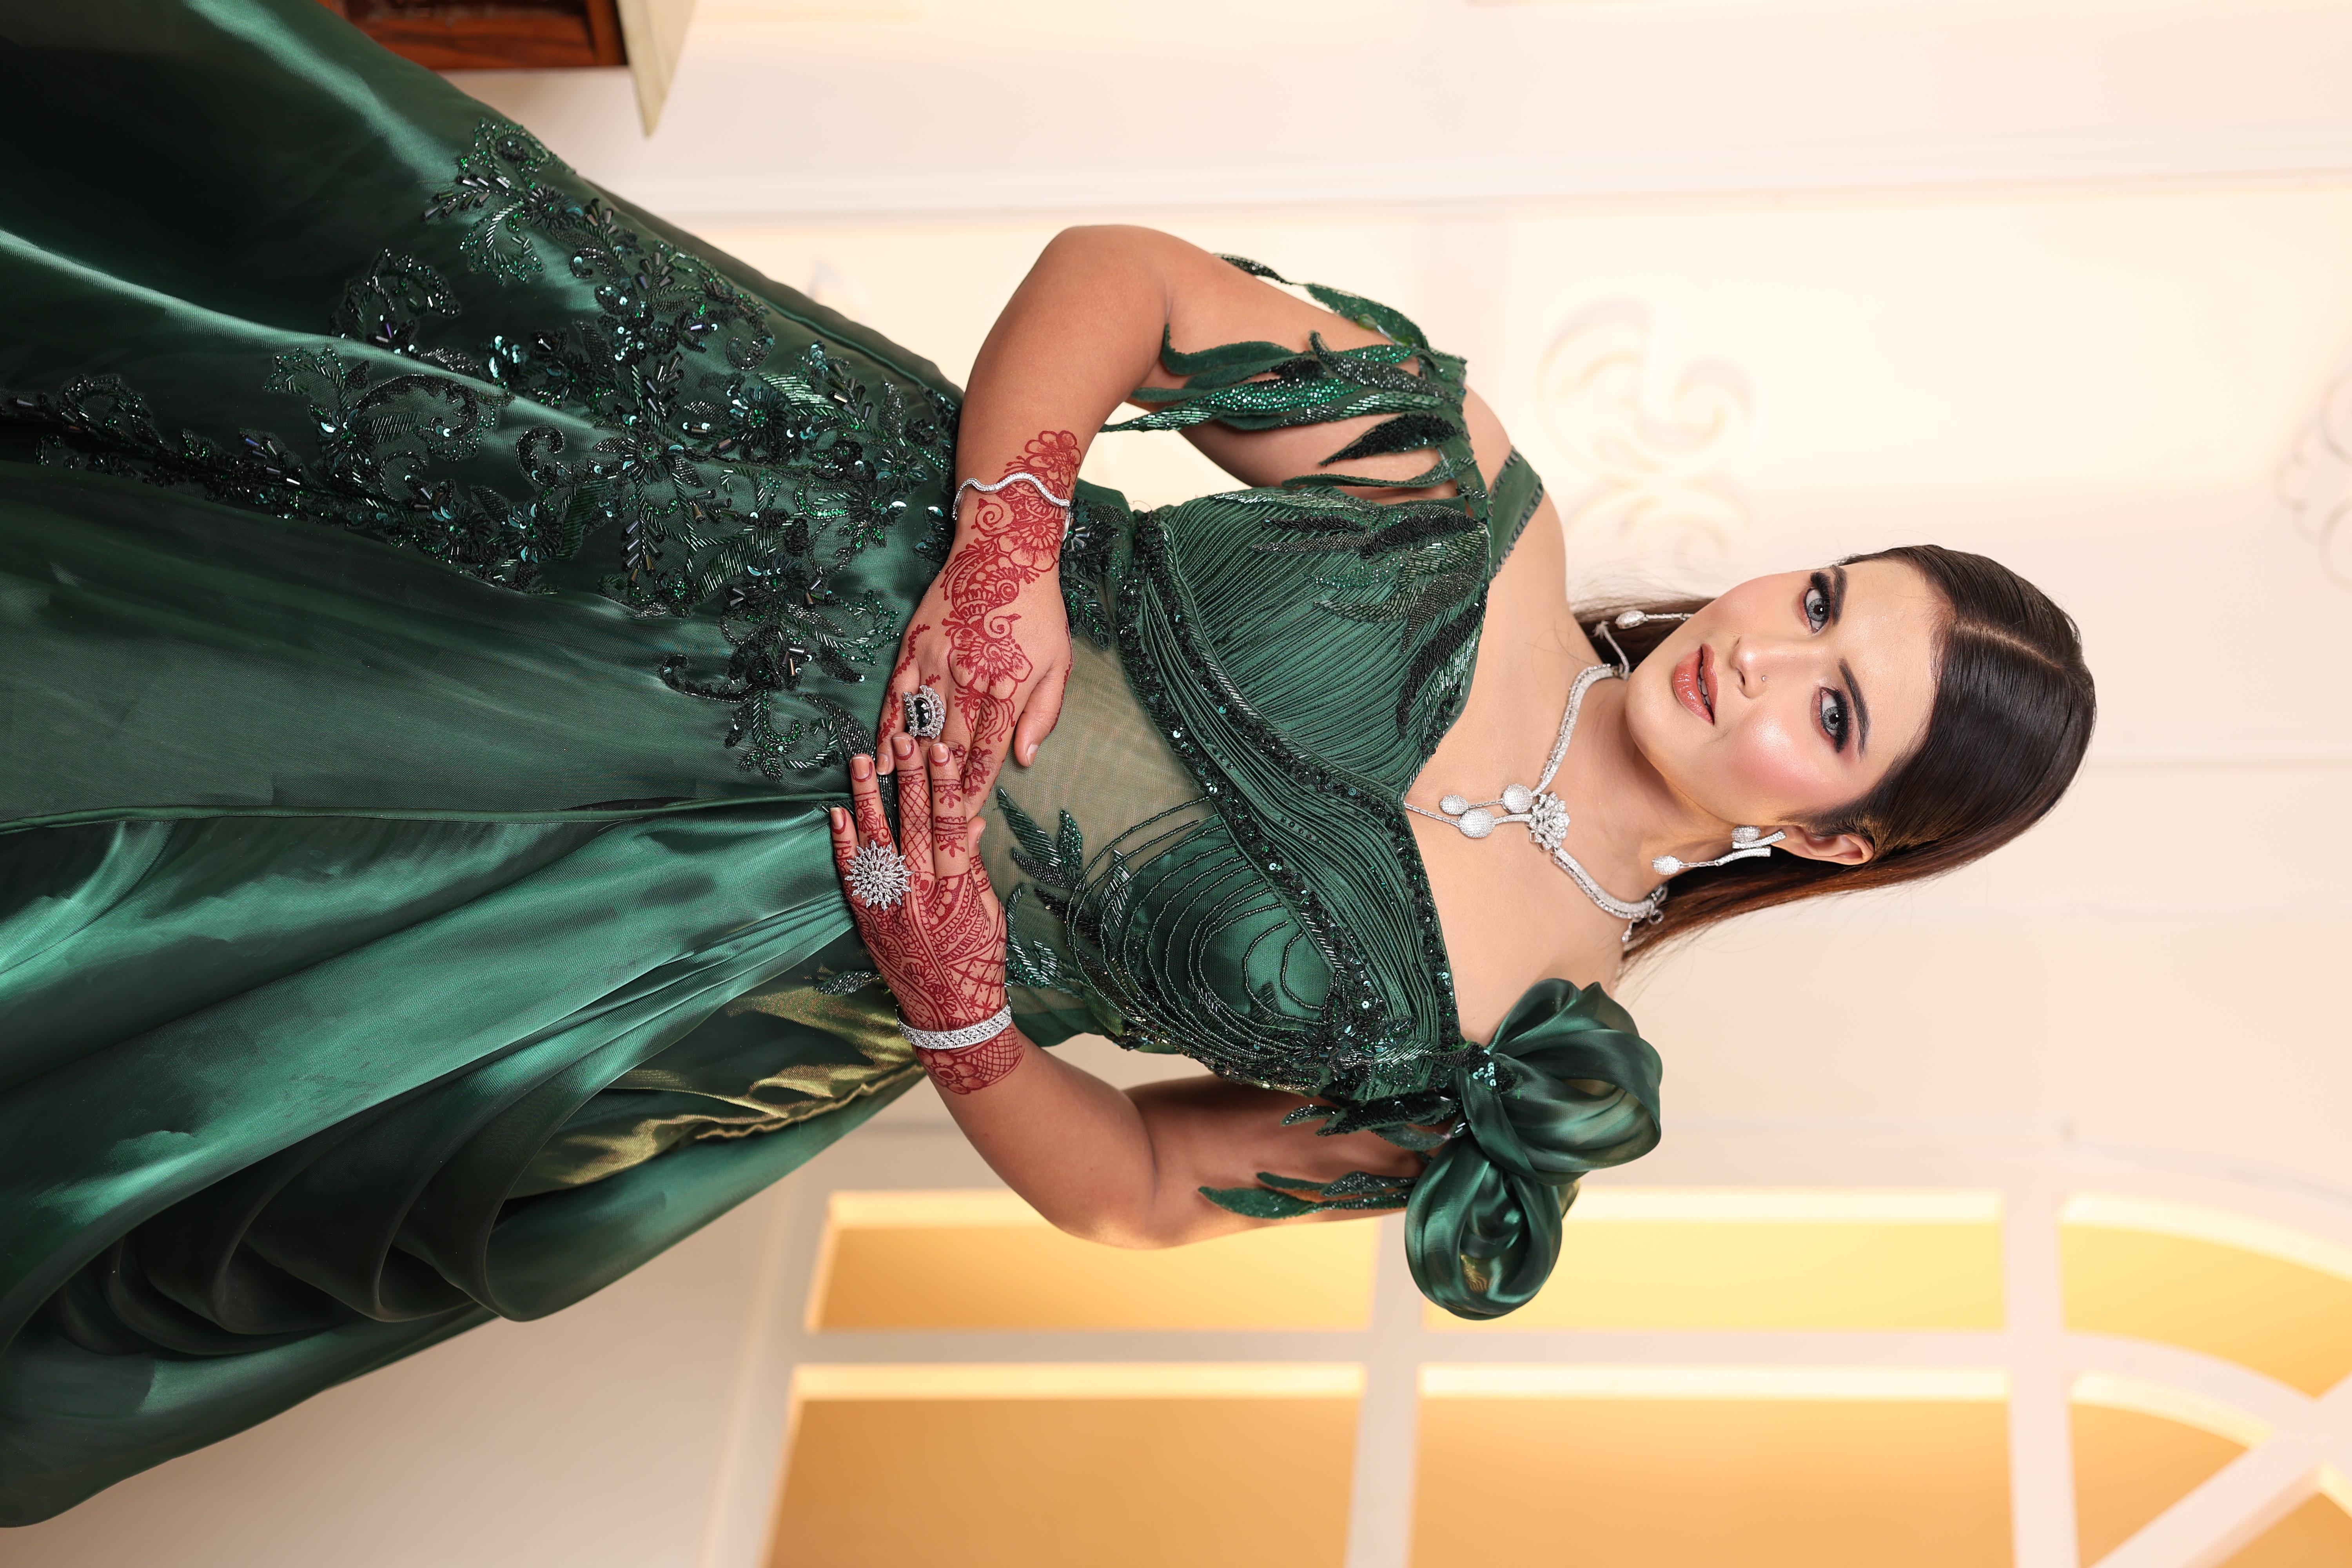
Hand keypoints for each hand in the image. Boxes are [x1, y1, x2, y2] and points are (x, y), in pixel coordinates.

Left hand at [830, 735, 1022, 1093]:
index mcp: (955, 889)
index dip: (945, 785)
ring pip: (876, 841)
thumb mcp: (987, 910)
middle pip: (913, 824)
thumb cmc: (976, 959)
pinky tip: (836, 813)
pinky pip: (850, 874)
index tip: (940, 751)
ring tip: (862, 761)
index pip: (949, 825)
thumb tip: (969, 821)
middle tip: (902, 738)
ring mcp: (888, 905)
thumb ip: (973, 865)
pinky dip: (842, 844)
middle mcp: (919, 893)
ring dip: (869, 798)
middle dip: (909, 778)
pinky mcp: (867, 918)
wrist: (948, 1011)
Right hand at [882, 432, 1077, 802]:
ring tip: (903, 803)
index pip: (988, 754)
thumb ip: (1042, 715)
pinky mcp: (915, 646)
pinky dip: (887, 730)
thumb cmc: (1037, 610)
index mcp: (1007, 688)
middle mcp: (970, 680)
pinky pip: (896, 697)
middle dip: (942, 790)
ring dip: (913, 767)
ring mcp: (937, 662)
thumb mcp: (1058, 663)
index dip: (975, 792)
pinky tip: (881, 759)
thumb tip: (1023, 760)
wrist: (1004, 550)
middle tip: (931, 826)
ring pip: (921, 727)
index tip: (964, 823)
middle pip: (951, 749)